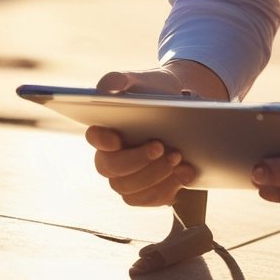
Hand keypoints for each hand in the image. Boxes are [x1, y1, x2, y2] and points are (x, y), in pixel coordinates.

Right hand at [85, 62, 226, 208]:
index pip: (94, 137)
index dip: (102, 141)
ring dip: (155, 176)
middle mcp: (110, 159)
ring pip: (130, 190)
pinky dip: (168, 188)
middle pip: (112, 170)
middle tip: (161, 147)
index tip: (118, 139)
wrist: (184, 110)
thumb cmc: (155, 93)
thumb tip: (106, 89)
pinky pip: (150, 199)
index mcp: (106, 130)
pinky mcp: (146, 191)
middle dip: (137, 161)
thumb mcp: (140, 80)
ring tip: (178, 157)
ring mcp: (126, 178)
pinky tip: (185, 172)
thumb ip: (120, 80)